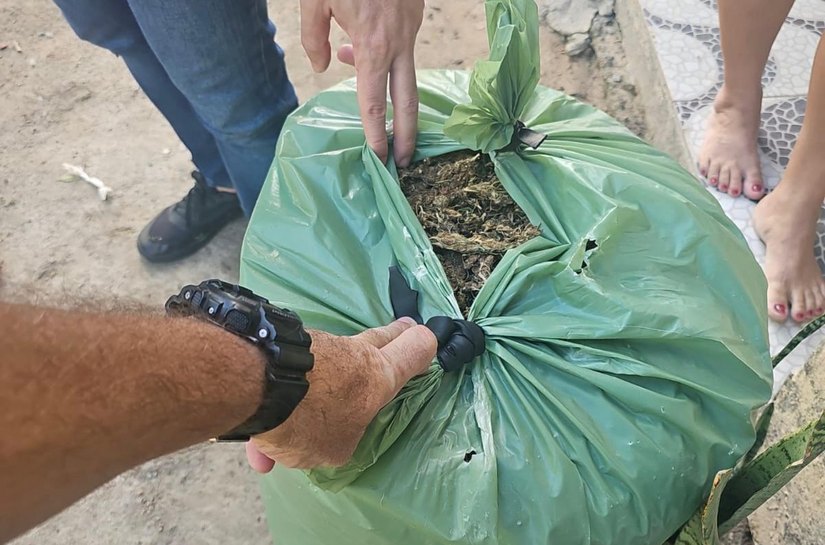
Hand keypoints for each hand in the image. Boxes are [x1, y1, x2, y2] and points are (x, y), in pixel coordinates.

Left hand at [245, 318, 436, 469]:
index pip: (412, 353)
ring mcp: (316, 346)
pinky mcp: (284, 348)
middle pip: (379, 338)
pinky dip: (280, 407)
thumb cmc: (310, 420)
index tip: (428, 339)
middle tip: (404, 328)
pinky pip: (288, 382)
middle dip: (393, 336)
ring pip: (329, 362)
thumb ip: (341, 437)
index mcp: (377, 376)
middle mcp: (351, 353)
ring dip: (321, 388)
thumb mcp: (337, 448)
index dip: (423, 347)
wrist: (257, 386)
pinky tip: (258, 447)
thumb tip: (329, 432)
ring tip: (298, 429)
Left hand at [300, 0, 424, 166]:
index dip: (377, 134)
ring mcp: (412, 29)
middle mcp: (398, 43)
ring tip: (353, 68)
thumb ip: (314, 38)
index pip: (375, 103)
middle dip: (407, 134)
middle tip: (405, 161)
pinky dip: (382, 52)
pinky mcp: (415, 15)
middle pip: (408, 100)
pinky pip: (402, 45)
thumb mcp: (315, 1)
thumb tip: (324, 66)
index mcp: (372, 46)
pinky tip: (358, 35)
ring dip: (387, 84)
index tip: (379, 158)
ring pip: (403, 69)